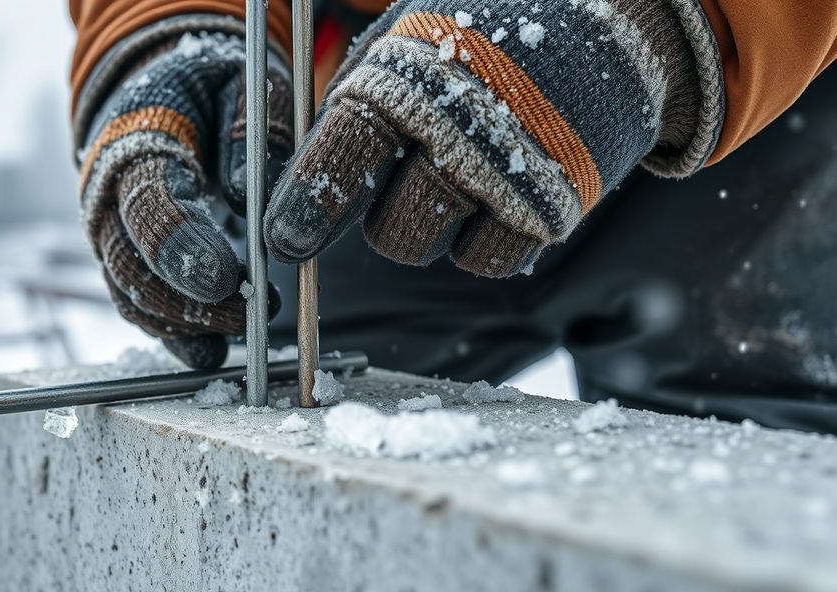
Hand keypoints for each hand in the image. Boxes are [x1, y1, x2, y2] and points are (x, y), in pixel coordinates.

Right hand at [79, 29, 292, 367]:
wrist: (168, 90)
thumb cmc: (211, 86)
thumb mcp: (244, 81)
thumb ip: (255, 126)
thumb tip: (256, 194)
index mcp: (133, 141)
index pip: (146, 203)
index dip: (183, 245)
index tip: (230, 278)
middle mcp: (107, 194)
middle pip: (131, 265)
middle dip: (191, 301)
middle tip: (256, 310)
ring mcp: (111, 232)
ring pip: (132, 297)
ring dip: (187, 325)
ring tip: (245, 330)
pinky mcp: (127, 258)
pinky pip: (141, 307)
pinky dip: (176, 335)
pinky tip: (212, 351)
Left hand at [265, 0, 717, 276]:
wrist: (611, 15)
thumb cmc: (488, 30)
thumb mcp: (411, 34)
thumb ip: (360, 96)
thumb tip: (308, 168)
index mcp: (409, 79)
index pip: (342, 153)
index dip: (309, 204)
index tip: (286, 237)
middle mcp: (456, 134)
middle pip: (388, 230)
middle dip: (379, 222)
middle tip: (399, 184)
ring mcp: (507, 176)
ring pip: (430, 248)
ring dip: (425, 230)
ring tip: (451, 178)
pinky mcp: (552, 208)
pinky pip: (488, 261)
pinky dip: (478, 242)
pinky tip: (487, 200)